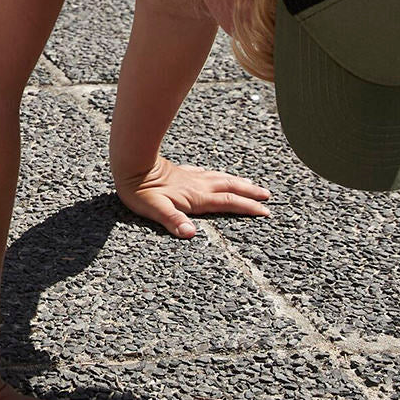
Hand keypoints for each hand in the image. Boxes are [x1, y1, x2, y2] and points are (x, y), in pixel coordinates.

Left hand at [112, 152, 270, 237]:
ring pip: (222, 178)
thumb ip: (173, 221)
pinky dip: (220, 175)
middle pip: (231, 188)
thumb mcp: (156, 210)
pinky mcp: (183, 172)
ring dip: (239, 182)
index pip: (229, 202)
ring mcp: (192, 177)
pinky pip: (209, 173)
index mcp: (196, 197)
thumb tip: (190, 234)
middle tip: (267, 196)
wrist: (131, 165)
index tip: (265, 211)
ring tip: (252, 185)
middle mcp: (198, 186)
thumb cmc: (141, 191)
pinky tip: (218, 175)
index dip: (247, 207)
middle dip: (250, 193)